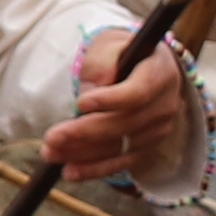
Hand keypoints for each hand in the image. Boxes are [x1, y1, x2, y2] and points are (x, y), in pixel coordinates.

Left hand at [43, 30, 194, 179]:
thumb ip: (102, 62)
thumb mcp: (109, 44)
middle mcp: (165, 104)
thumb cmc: (121, 53)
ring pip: (121, 147)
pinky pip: (121, 162)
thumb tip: (92, 90)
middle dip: (86, 132)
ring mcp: (158, 129)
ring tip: (51, 154)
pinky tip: (70, 171)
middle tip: (52, 137)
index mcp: (160, 72)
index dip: (110, 100)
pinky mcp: (147, 146)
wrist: (141, 67)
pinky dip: (94, 168)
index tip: (80, 103)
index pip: (138, 92)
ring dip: (84, 154)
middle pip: (125, 124)